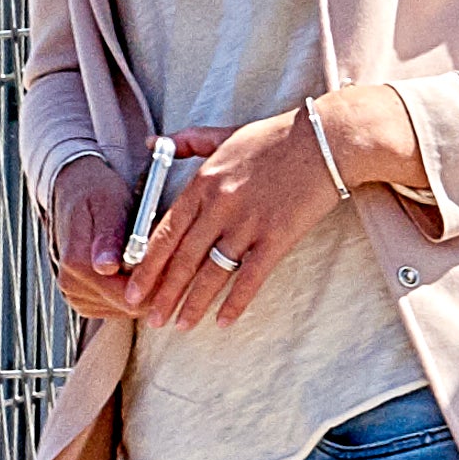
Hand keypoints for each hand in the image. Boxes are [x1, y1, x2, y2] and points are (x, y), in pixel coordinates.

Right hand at [42, 148, 157, 319]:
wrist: (77, 196)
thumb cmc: (98, 195)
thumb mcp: (108, 205)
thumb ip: (109, 237)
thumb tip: (106, 266)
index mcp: (77, 265)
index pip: (129, 297)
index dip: (157, 283)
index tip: (174, 262)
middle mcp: (72, 286)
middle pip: (129, 306)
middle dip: (153, 286)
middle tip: (168, 257)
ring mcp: (76, 296)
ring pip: (126, 309)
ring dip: (143, 288)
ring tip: (149, 258)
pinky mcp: (85, 301)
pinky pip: (118, 307)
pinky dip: (132, 291)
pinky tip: (136, 267)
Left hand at [127, 98, 372, 321]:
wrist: (325, 141)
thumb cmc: (275, 138)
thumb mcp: (224, 134)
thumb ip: (187, 142)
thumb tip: (151, 143)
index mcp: (203, 183)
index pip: (165, 233)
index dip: (147, 266)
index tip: (133, 288)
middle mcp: (219, 206)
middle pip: (183, 259)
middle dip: (164, 294)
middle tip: (150, 319)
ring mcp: (248, 224)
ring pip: (212, 273)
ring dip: (193, 303)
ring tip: (180, 325)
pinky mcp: (277, 238)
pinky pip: (250, 278)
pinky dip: (235, 303)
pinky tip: (222, 322)